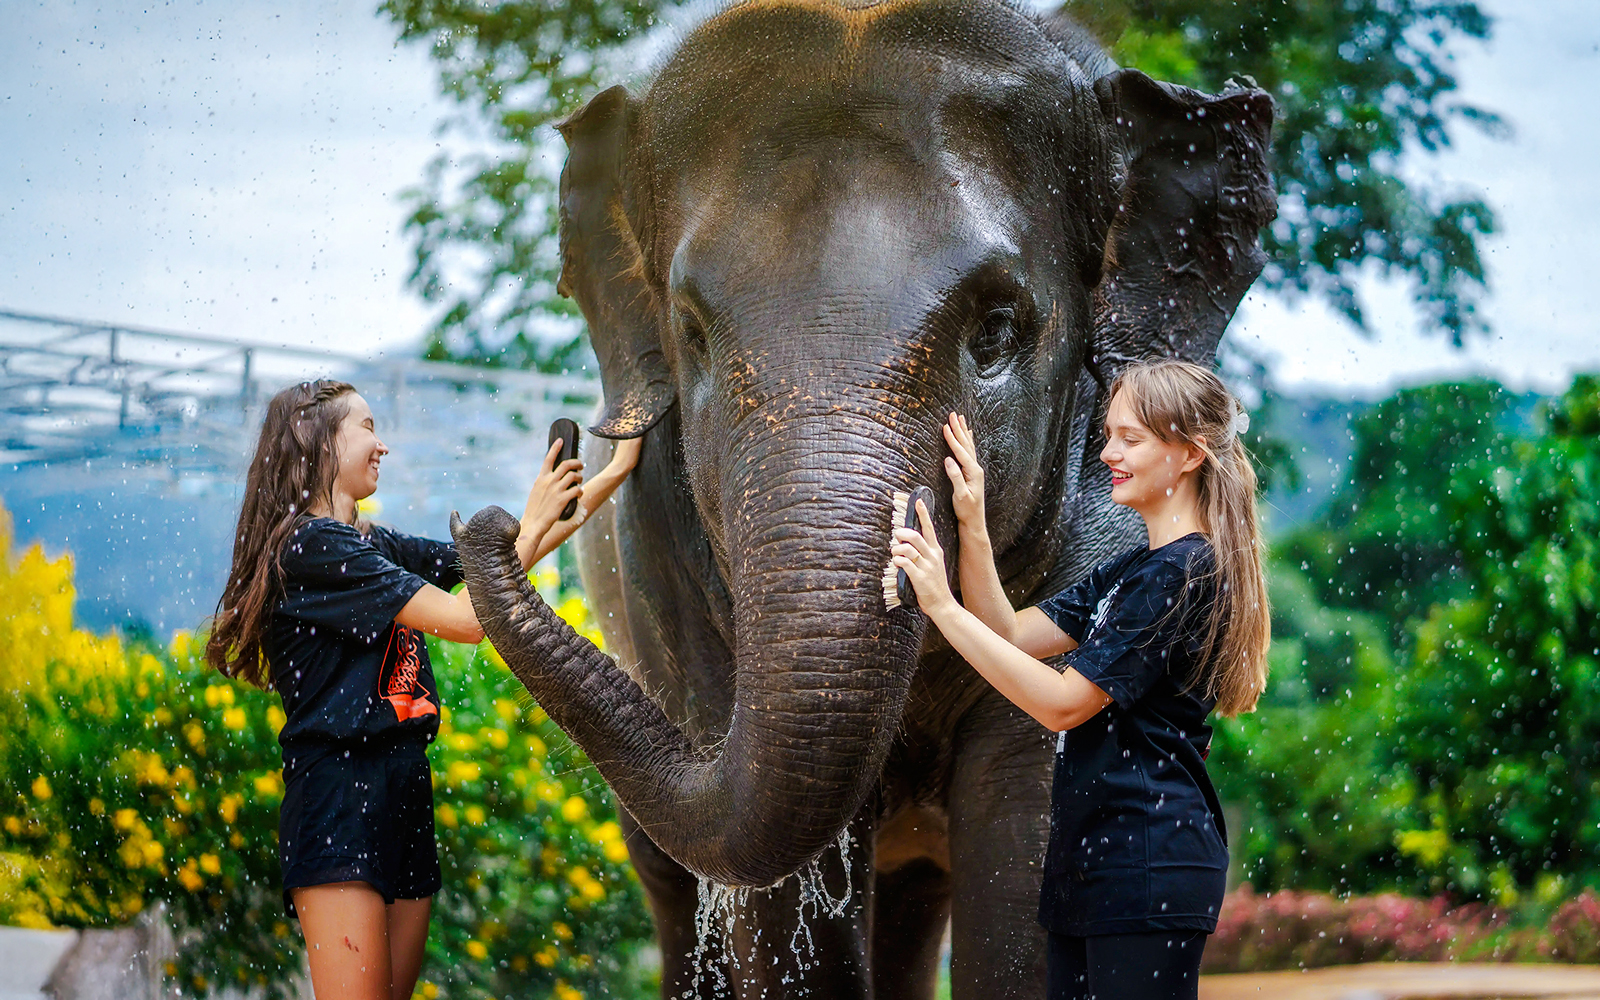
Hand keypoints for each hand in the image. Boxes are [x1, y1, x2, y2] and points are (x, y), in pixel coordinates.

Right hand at [524, 440, 584, 534]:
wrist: (533, 523)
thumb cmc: (534, 509)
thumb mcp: (536, 491)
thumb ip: (544, 483)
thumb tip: (552, 477)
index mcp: (541, 478)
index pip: (548, 459)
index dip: (555, 448)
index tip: (560, 440)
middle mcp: (549, 481)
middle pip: (566, 464)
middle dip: (576, 463)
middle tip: (581, 466)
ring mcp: (556, 490)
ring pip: (573, 476)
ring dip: (579, 478)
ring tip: (579, 482)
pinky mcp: (563, 500)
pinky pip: (577, 490)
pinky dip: (580, 491)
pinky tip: (579, 494)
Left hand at [891, 499, 957, 616]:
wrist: (942, 604)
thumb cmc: (934, 584)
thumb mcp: (934, 564)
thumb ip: (923, 553)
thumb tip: (906, 543)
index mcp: (936, 551)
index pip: (929, 528)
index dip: (923, 513)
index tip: (918, 501)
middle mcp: (932, 556)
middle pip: (915, 535)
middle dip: (902, 533)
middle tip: (897, 536)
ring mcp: (926, 566)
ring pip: (907, 548)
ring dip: (896, 548)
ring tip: (895, 553)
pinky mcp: (919, 577)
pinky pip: (904, 563)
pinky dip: (897, 561)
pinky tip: (897, 563)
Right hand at [942, 413, 985, 534]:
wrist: (974, 520)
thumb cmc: (966, 509)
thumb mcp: (960, 495)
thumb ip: (955, 477)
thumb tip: (948, 460)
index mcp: (973, 472)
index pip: (960, 452)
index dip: (952, 439)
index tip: (945, 426)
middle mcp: (976, 468)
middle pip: (966, 444)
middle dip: (959, 429)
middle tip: (953, 414)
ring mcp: (975, 470)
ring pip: (968, 446)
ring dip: (963, 432)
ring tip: (960, 419)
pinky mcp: (972, 473)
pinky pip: (969, 452)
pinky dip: (967, 441)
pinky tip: (968, 435)